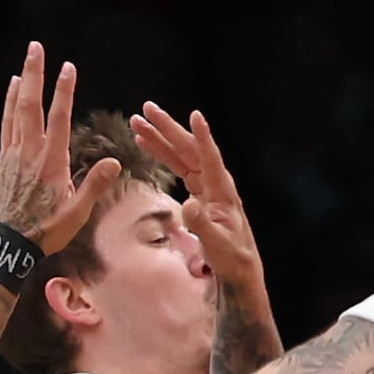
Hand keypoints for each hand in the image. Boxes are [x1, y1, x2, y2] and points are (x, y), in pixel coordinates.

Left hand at [0, 42, 123, 256]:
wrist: (12, 243)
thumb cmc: (48, 230)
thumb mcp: (78, 213)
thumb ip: (94, 185)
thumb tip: (114, 162)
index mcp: (52, 163)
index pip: (59, 119)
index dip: (64, 92)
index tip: (68, 68)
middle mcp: (31, 153)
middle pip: (32, 105)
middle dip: (36, 74)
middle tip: (37, 47)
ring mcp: (15, 154)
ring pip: (17, 110)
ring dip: (23, 82)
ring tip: (27, 59)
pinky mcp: (5, 159)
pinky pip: (7, 124)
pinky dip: (10, 103)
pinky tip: (13, 88)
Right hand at [128, 103, 261, 286]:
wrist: (236, 264)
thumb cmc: (230, 255)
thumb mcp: (216, 243)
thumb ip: (201, 224)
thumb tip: (188, 204)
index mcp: (221, 189)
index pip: (210, 156)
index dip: (202, 136)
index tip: (195, 115)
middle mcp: (213, 180)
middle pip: (188, 147)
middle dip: (167, 128)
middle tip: (146, 110)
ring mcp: (204, 183)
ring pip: (180, 153)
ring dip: (159, 137)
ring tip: (137, 122)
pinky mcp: (196, 189)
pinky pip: (177, 165)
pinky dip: (161, 153)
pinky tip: (145, 143)